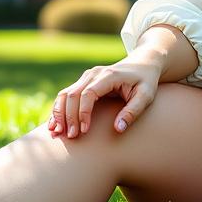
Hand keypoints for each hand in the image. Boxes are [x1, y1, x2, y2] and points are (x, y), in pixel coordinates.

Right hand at [47, 57, 163, 138]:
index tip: (85, 131)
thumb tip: (118, 129)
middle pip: (73, 94)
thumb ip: (133, 111)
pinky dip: (59, 109)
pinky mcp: (84, 82)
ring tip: (57, 133)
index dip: (83, 113)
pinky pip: (66, 95)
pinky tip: (54, 125)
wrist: (143, 63)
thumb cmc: (146, 81)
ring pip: (65, 94)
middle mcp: (94, 73)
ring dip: (59, 113)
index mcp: (109, 76)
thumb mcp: (146, 96)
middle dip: (69, 117)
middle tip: (71, 137)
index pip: (88, 93)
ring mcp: (87, 76)